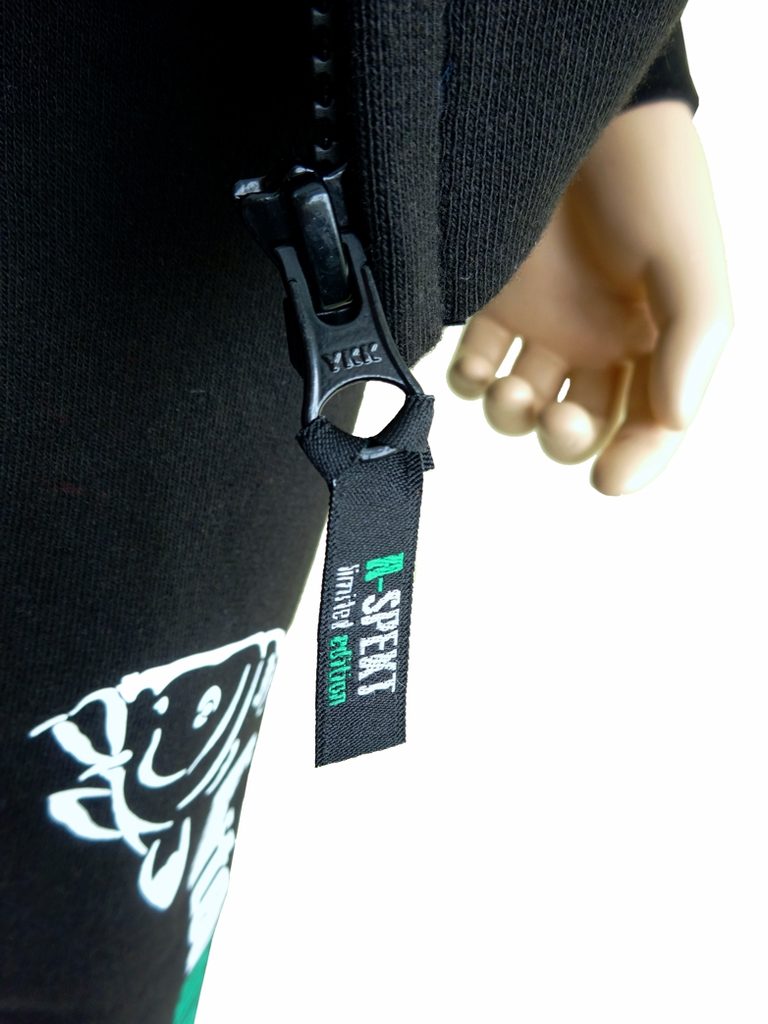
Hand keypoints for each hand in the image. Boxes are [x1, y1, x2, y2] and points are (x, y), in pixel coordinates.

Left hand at [446, 99, 733, 494]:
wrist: (569, 114)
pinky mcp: (494, 304)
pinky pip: (474, 366)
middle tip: (557, 416)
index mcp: (657, 340)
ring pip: (522, 406)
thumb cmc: (644, 180)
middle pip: (580, 426)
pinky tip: (480, 362)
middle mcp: (599, 342)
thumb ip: (692, 342)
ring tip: (511, 388)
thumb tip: (675, 420)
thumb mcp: (688, 260)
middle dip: (566, 438)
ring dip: (512, 416)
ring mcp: (544, 326)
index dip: (636, 461)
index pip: (650, 426)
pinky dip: (470, 379)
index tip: (610, 480)